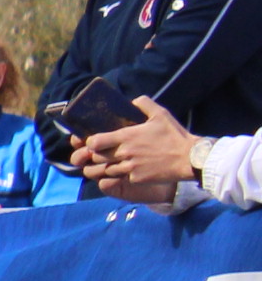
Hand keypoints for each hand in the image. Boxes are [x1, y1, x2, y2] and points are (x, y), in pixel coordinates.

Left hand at [74, 94, 199, 201]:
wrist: (190, 158)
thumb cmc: (175, 136)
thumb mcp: (161, 114)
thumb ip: (144, 104)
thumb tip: (133, 101)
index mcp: (127, 137)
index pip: (94, 143)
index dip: (91, 143)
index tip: (95, 142)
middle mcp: (124, 153)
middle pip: (96, 158)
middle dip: (94, 157)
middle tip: (99, 154)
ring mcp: (130, 168)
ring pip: (105, 171)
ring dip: (103, 168)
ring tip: (107, 165)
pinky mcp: (136, 179)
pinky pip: (119, 179)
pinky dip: (118, 177)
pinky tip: (122, 172)